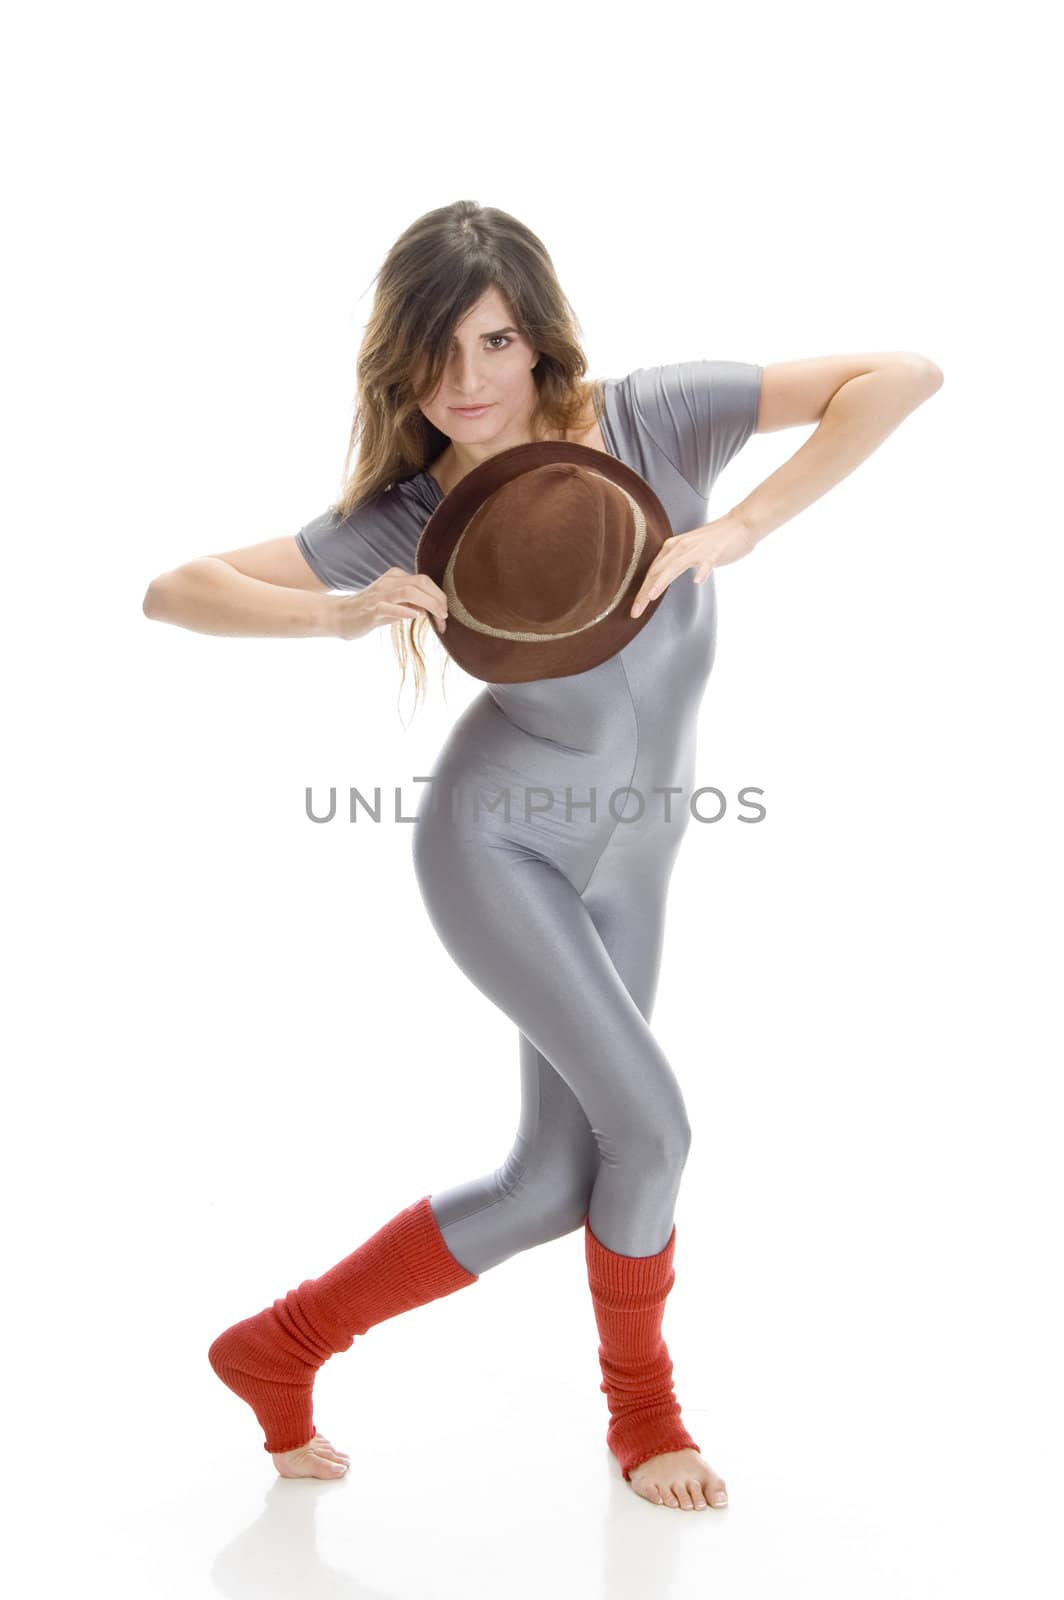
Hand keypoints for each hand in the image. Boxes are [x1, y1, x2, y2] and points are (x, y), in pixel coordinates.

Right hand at [326, 568, 448, 639]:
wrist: (340, 616)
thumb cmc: (370, 611)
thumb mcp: (395, 604)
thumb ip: (412, 602)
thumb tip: (434, 608)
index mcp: (396, 577)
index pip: (424, 581)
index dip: (439, 596)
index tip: (444, 614)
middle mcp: (389, 582)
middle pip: (420, 583)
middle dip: (438, 599)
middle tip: (445, 616)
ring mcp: (379, 595)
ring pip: (408, 592)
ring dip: (428, 604)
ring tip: (438, 617)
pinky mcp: (371, 610)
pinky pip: (388, 607)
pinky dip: (404, 610)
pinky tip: (416, 616)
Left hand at [629, 515, 759, 617]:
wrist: (740, 525)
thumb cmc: (714, 541)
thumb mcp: (688, 550)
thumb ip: (674, 562)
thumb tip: (660, 577)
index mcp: (672, 548)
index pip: (651, 572)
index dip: (640, 591)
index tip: (634, 610)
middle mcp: (680, 547)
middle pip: (657, 572)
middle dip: (644, 593)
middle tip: (635, 612)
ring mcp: (697, 550)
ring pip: (675, 567)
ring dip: (662, 582)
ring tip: (651, 597)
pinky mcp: (714, 552)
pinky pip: (706, 563)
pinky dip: (701, 572)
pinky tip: (697, 582)